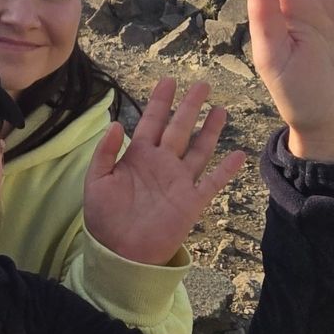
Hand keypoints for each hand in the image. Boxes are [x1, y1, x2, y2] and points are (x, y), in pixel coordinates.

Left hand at [83, 78, 245, 264]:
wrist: (120, 252)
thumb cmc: (104, 218)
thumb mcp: (96, 181)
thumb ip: (104, 152)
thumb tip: (115, 123)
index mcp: (138, 156)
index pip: (152, 121)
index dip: (160, 101)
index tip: (169, 81)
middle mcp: (161, 164)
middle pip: (179, 128)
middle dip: (190, 106)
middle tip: (202, 85)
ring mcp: (178, 181)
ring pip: (198, 149)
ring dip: (210, 130)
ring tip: (220, 110)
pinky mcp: (191, 201)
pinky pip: (211, 182)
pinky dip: (225, 169)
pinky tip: (238, 154)